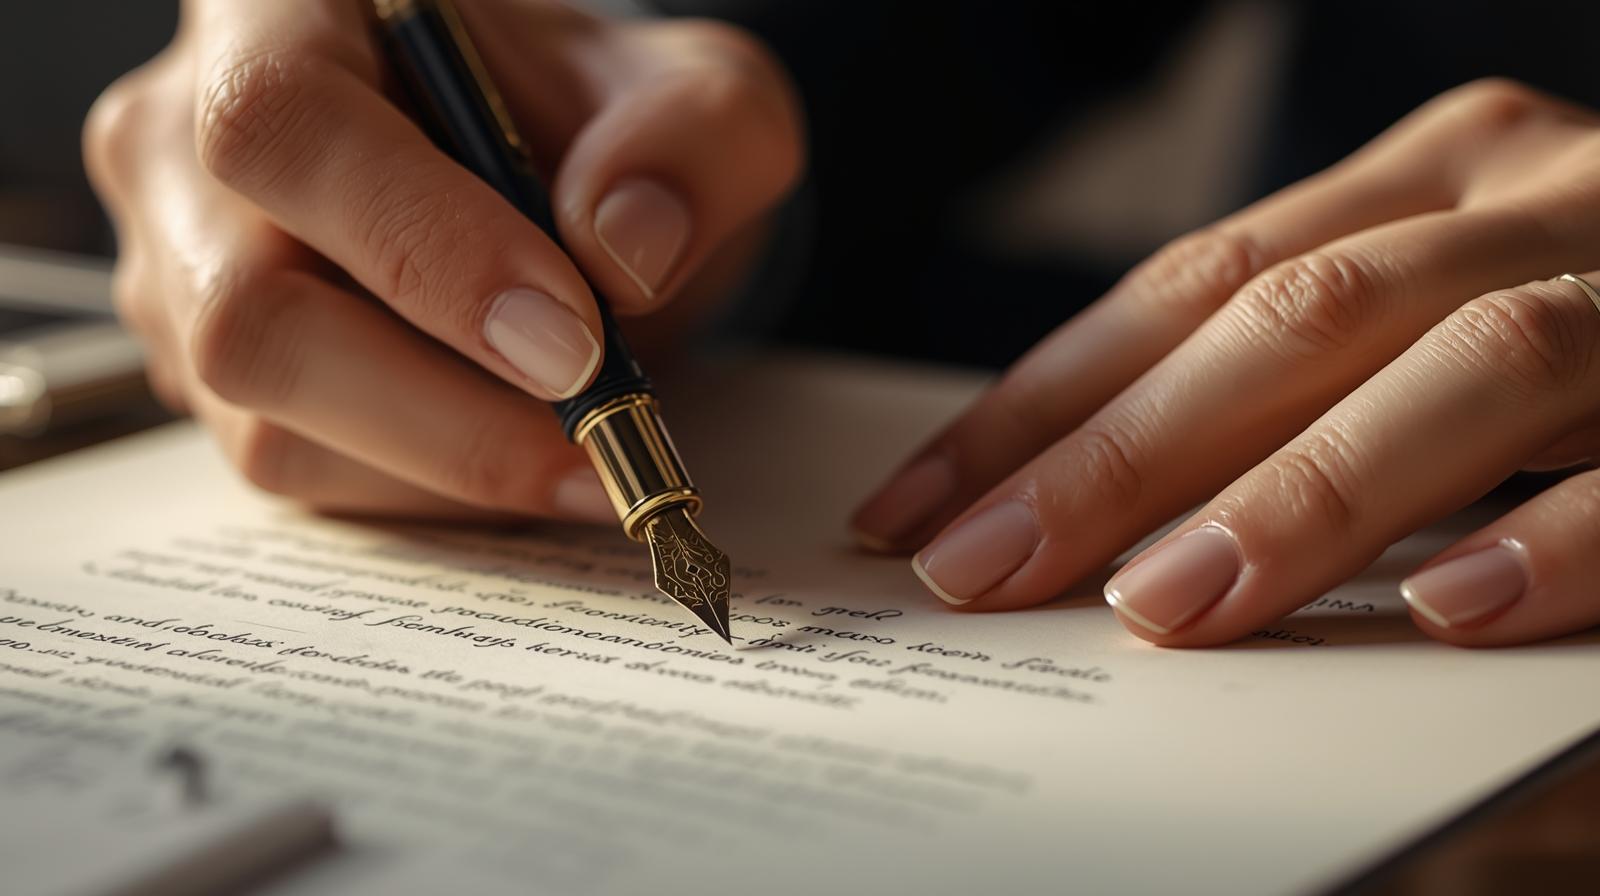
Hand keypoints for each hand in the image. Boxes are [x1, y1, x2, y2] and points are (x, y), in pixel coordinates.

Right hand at [85, 0, 800, 519]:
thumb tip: (625, 248)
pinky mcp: (207, 376)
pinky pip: (297, 470)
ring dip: (448, 465)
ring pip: (267, 423)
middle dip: (444, 410)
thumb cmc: (595, 128)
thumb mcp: (694, 103)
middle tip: (594, 442)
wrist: (561, 192)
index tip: (571, 339)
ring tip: (583, 458)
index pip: (287, 125)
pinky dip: (427, 492)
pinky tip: (522, 462)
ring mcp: (178, 269)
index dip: (423, 246)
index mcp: (281, 15)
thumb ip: (695, 142)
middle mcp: (187, 143)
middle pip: (251, 313)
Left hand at [854, 79, 1599, 646]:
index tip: (919, 504)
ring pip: (1464, 362)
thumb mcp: (1434, 319)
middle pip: (1289, 318)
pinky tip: (1443, 610)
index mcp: (1430, 177)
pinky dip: (1557, 533)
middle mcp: (1532, 193)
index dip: (1043, 398)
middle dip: (1121, 455)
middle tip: (985, 568)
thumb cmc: (1597, 342)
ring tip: (1170, 605)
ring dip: (1305, 494)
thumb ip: (1308, 380)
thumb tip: (1093, 509)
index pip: (1190, 285)